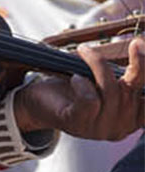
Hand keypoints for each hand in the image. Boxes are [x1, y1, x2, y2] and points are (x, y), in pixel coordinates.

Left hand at [12, 35, 144, 140]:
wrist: (37, 102)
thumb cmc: (74, 87)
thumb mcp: (106, 81)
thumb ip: (128, 77)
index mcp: (133, 119)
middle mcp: (121, 127)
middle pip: (135, 91)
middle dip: (138, 63)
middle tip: (136, 43)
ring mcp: (99, 129)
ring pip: (110, 90)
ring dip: (98, 64)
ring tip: (85, 51)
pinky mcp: (77, 123)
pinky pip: (89, 99)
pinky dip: (82, 83)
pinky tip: (74, 78)